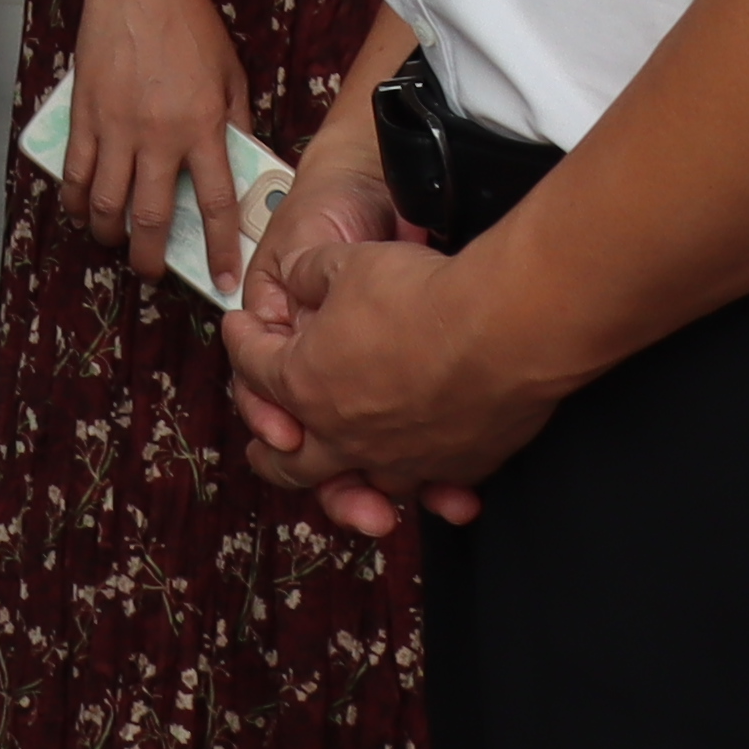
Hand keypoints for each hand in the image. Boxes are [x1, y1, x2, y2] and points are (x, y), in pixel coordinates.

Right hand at [52, 0, 252, 282]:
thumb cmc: (187, 22)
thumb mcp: (230, 73)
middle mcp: (158, 135)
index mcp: (202, 126)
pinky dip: (76, 199)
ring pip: (106, 202)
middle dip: (150, 257)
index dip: (220, 248)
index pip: (215, 203)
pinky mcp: (84, 114)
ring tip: (115, 244)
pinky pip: (76, 171)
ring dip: (109, 234)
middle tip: (153, 272)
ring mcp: (115, 127)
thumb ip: (233, 122)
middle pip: (149, 217)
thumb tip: (238, 160)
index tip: (224, 278)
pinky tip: (82, 210)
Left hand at [224, 235, 541, 535]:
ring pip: (359, 486)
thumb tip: (297, 274)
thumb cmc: (423, 294)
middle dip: (271, 446)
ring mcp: (400, 459)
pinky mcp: (454, 467)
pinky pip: (429, 487)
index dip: (241, 341)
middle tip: (269, 437)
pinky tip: (426, 479)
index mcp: (305, 383)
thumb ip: (309, 272)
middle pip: (288, 461)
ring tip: (344, 477)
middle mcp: (344, 435)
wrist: (507, 326)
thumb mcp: (345, 261)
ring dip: (345, 483)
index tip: (241, 328)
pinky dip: (423, 486)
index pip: (253, 368)